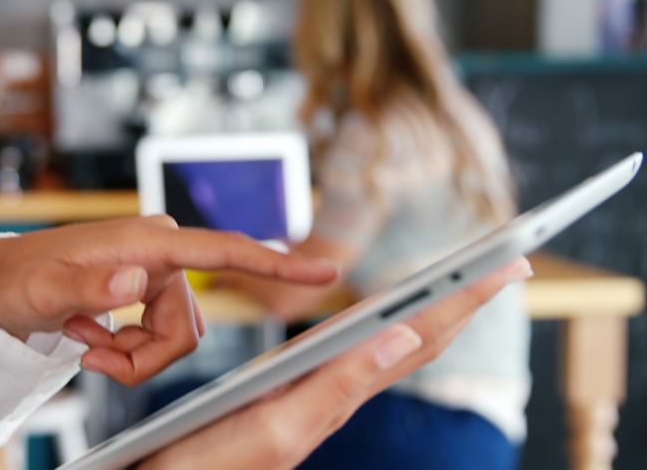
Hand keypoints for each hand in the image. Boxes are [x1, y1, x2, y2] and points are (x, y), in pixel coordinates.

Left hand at [0, 216, 338, 384]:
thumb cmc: (18, 281)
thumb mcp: (42, 292)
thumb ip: (87, 290)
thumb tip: (137, 283)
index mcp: (146, 242)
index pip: (222, 250)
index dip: (275, 263)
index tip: (327, 269)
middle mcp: (159, 252)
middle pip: (189, 326)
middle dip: (143, 356)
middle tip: (92, 355)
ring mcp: (153, 273)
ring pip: (176, 338)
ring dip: (131, 355)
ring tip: (85, 339)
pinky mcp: (146, 290)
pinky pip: (158, 337)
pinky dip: (126, 349)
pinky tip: (90, 334)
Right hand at [138, 257, 532, 468]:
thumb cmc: (208, 466)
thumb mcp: (276, 428)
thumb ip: (337, 386)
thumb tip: (401, 335)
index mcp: (337, 395)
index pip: (416, 339)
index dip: (462, 300)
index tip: (505, 265)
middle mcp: (334, 395)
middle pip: (413, 340)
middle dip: (461, 298)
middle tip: (505, 262)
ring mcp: (314, 397)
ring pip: (388, 348)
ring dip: (430, 312)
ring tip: (463, 285)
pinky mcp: (289, 398)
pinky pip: (353, 356)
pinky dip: (382, 328)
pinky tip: (384, 324)